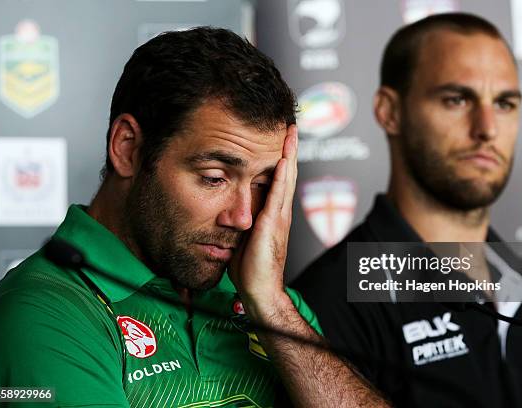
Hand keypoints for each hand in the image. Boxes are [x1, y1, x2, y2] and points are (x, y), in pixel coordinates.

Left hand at [228, 125, 297, 315]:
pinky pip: (278, 194)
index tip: (279, 139)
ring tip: (290, 132)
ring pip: (286, 178)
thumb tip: (231, 209)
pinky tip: (283, 159)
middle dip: (288, 148)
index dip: (280, 159)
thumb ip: (241, 221)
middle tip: (290, 126)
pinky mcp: (273, 224)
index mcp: (272, 214)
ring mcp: (279, 216)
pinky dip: (282, 175)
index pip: (278, 180)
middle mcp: (279, 212)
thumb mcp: (242, 238)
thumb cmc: (251, 269)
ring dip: (288, 154)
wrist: (260, 290)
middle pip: (287, 173)